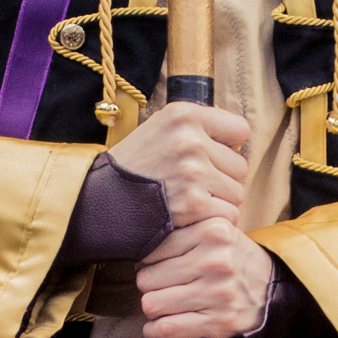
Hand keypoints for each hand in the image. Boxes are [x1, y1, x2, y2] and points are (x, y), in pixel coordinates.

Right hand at [110, 101, 248, 228]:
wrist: (97, 201)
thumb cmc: (131, 169)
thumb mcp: (158, 131)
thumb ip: (196, 129)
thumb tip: (238, 135)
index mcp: (183, 115)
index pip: (239, 130)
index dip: (227, 148)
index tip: (209, 159)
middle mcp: (191, 139)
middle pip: (240, 167)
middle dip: (221, 180)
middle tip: (192, 187)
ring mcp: (194, 171)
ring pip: (236, 193)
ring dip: (217, 203)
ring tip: (187, 202)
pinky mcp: (194, 203)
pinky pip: (228, 215)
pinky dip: (211, 222)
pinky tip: (188, 218)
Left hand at [137, 215, 274, 337]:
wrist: (274, 292)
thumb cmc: (234, 261)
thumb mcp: (217, 233)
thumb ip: (183, 233)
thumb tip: (136, 246)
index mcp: (212, 231)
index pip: (153, 248)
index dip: (147, 261)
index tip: (155, 267)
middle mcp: (215, 261)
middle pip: (146, 278)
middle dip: (148, 286)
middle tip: (159, 288)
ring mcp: (218, 293)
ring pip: (152, 304)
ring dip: (152, 309)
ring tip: (162, 306)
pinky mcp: (219, 322)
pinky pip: (167, 328)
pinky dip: (155, 330)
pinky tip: (159, 326)